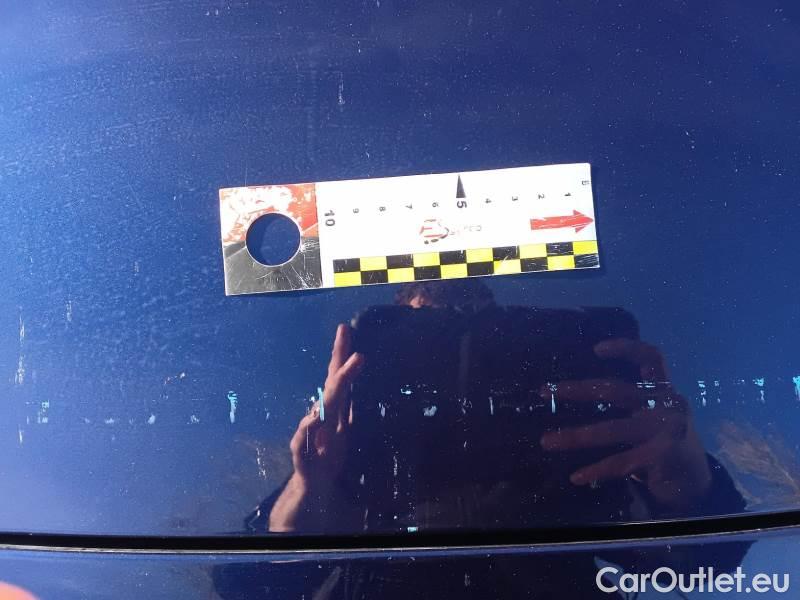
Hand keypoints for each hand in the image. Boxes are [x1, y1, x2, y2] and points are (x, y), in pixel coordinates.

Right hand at [289, 324, 363, 489]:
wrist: (313, 485)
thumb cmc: (329, 454)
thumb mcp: (344, 428)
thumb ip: (348, 406)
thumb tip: (352, 384)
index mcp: (333, 410)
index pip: (338, 377)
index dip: (342, 354)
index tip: (346, 329)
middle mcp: (320, 415)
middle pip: (332, 386)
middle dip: (340, 364)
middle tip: (352, 345)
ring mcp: (309, 431)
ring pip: (321, 409)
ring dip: (331, 394)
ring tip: (342, 377)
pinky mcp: (300, 451)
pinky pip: (303, 438)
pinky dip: (308, 428)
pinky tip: (314, 417)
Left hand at [540, 339, 711, 508]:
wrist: (695, 480)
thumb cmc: (662, 439)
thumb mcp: (652, 412)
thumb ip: (628, 399)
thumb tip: (575, 390)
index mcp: (662, 388)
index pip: (651, 358)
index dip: (627, 348)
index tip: (596, 349)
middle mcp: (667, 404)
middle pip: (617, 391)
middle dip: (579, 390)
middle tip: (545, 391)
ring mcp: (667, 430)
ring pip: (613, 429)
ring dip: (576, 436)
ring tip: (547, 441)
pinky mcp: (663, 457)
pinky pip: (623, 462)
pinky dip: (597, 470)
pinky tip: (576, 477)